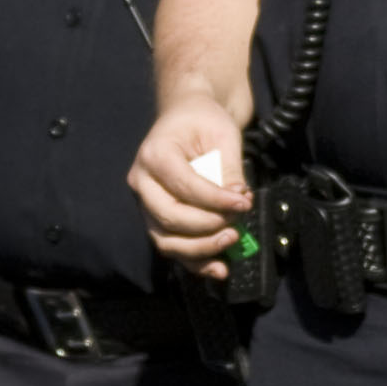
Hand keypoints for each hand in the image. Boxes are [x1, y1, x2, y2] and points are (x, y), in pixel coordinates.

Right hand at [129, 100, 252, 273]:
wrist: (186, 117)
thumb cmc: (204, 121)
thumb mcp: (223, 134)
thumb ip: (229, 169)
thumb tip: (238, 201)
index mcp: (154, 155)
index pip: (185, 187)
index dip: (216, 201)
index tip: (244, 202)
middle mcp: (142, 182)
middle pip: (171, 218)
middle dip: (209, 226)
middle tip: (238, 221)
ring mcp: (145, 204)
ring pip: (167, 240)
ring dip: (202, 248)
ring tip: (232, 240)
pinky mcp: (156, 219)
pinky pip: (172, 248)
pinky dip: (195, 262)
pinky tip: (219, 268)